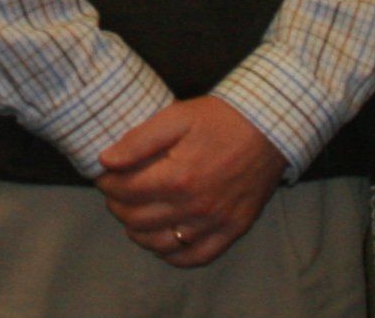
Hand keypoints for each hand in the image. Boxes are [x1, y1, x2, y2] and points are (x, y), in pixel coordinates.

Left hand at [94, 96, 286, 267]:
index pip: (126, 192)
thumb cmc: (220, 119)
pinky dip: (172, 254)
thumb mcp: (177, 116)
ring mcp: (215, 223)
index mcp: (178, 177)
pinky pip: (195, 257)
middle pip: (139, 220)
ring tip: (134, 216)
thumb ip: (139, 140)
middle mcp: (195, 207)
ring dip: (139, 233)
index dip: (108, 185)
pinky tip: (163, 240)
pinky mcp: (232, 231)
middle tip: (116, 195)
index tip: (105, 177)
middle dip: (118, 207)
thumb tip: (106, 161)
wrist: (269, 128)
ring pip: (162, 244)